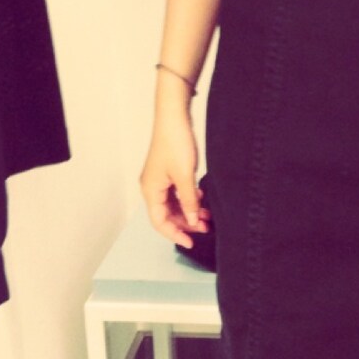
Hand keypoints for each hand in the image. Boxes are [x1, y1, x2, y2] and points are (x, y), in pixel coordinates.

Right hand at [139, 115, 210, 248]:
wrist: (174, 116)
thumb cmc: (175, 142)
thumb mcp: (185, 176)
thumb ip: (188, 200)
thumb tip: (192, 219)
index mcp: (150, 190)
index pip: (159, 222)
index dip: (175, 234)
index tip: (191, 242)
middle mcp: (152, 186)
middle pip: (167, 215)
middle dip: (186, 223)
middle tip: (205, 229)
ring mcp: (160, 179)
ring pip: (174, 204)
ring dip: (190, 212)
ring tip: (208, 218)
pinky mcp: (169, 172)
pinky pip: (178, 193)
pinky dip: (189, 199)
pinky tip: (202, 201)